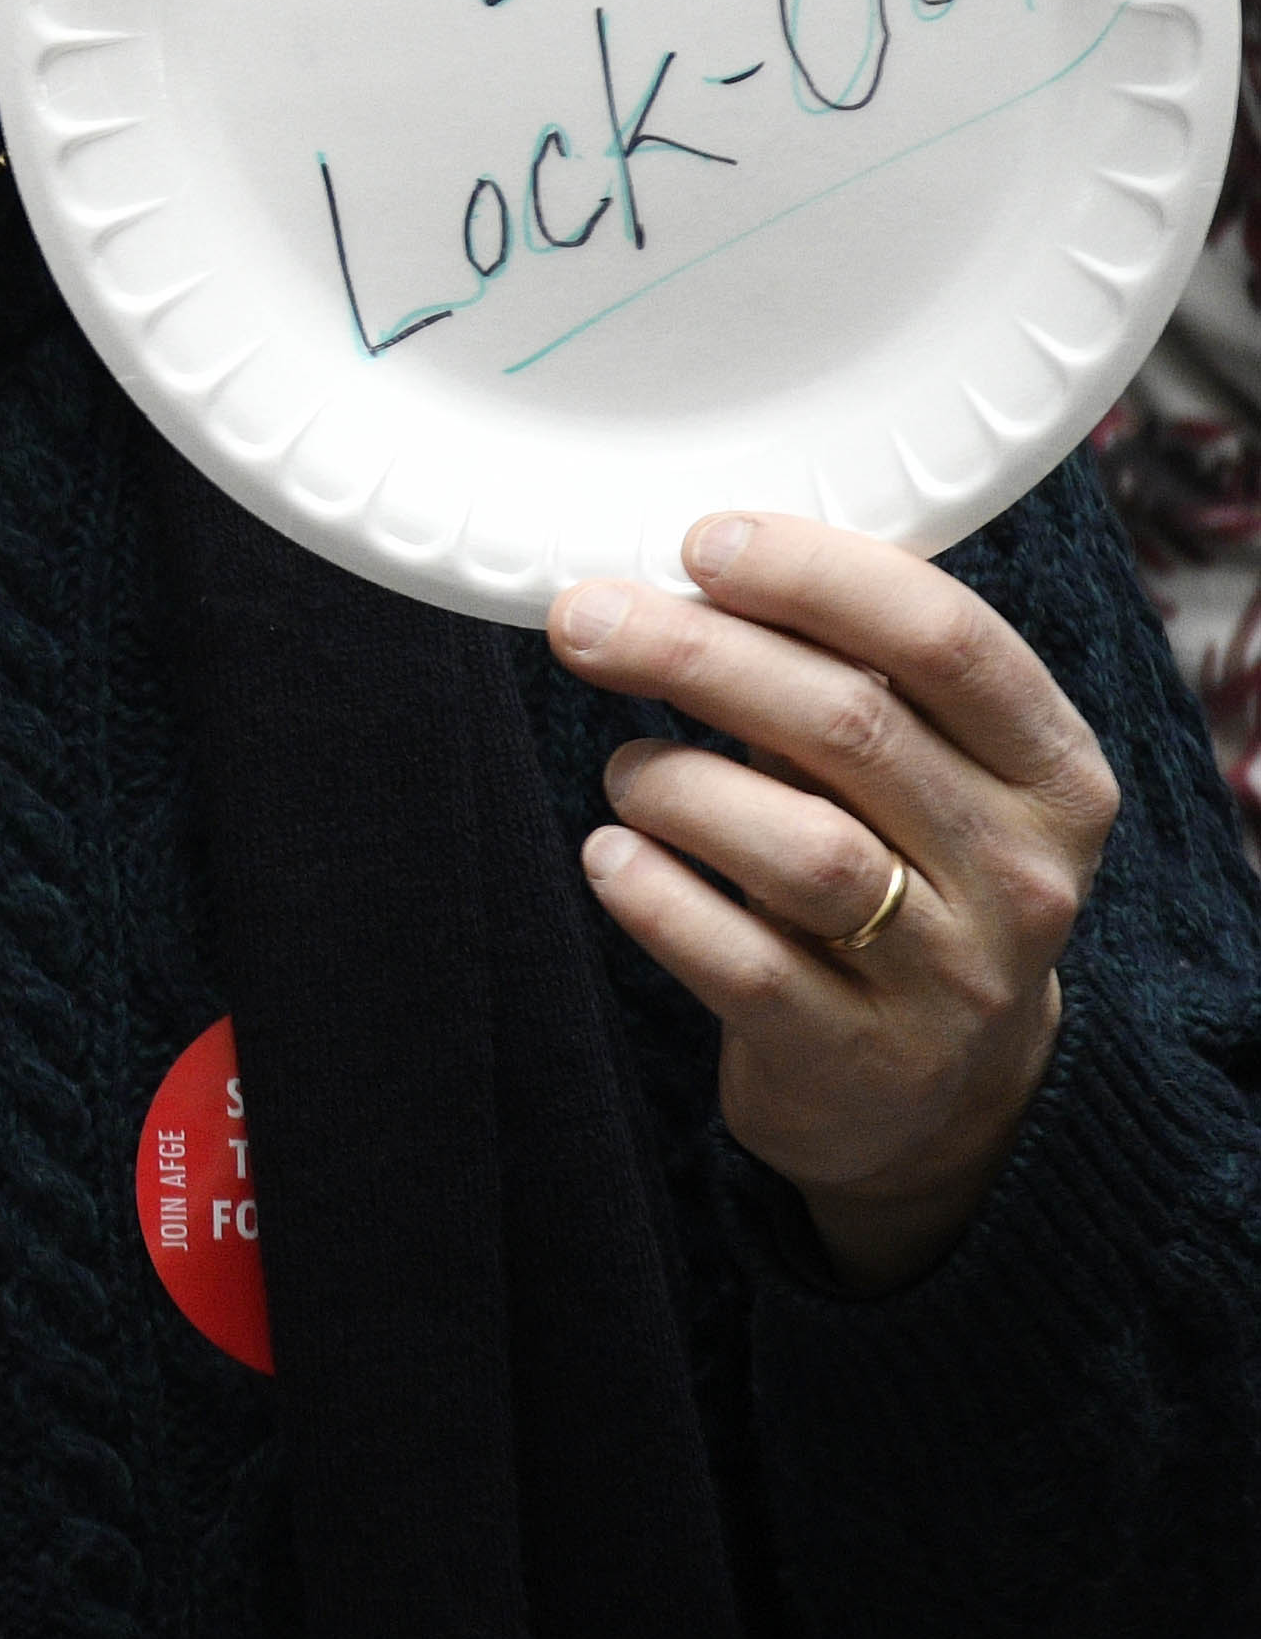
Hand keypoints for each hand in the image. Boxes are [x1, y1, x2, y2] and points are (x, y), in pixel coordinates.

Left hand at [550, 509, 1116, 1283]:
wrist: (935, 1094)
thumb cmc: (902, 878)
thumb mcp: (920, 774)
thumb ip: (846, 675)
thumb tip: (690, 566)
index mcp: (1053, 774)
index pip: (949, 640)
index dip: (815, 576)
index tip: (702, 544)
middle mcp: (1021, 875)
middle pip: (852, 726)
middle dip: (696, 653)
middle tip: (585, 620)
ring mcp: (952, 977)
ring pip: (802, 846)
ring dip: (677, 783)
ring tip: (627, 773)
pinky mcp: (863, 1060)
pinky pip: (741, 960)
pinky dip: (655, 896)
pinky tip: (613, 858)